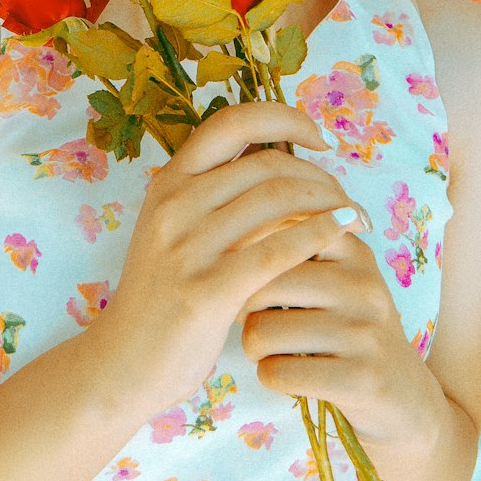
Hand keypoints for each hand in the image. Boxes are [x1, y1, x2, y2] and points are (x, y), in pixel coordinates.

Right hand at [90, 99, 371, 422]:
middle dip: (320, 176)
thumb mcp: (175, 230)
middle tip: (346, 197)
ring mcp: (187, 247)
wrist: (125, 362)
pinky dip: (320, 233)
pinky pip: (277, 250)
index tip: (320, 138)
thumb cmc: (163, 294)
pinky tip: (343, 233)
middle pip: (268, 164)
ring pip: (279, 200)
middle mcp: (175, 204)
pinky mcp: (207, 290)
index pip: (233, 121)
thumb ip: (215, 195)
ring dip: (330, 203)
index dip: (285, 118)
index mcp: (169, 182)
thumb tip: (280, 162)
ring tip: (356, 218)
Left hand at [238, 227, 428, 445]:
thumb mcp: (335, 277)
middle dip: (243, 307)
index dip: (248, 258)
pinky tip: (288, 374)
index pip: (278, 234)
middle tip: (256, 321)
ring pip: (263, 330)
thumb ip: (293, 245)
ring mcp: (365, 331)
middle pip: (261, 282)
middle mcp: (363, 283)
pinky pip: (278, 372)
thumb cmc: (347, 328)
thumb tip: (229, 229)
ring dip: (253, 347)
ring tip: (271, 350)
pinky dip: (270, 376)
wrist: (404, 397)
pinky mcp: (361, 378)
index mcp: (352, 248)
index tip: (249, 275)